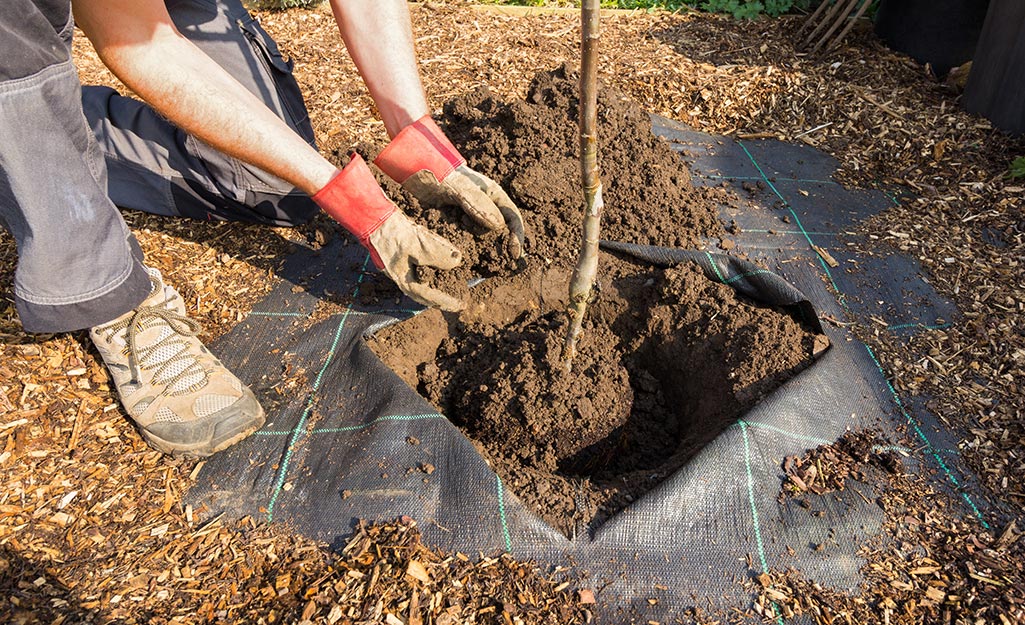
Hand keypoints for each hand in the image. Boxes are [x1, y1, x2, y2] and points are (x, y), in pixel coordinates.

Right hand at [313, 155, 463, 311]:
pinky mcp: (400, 252)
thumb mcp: (419, 244)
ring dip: (437, 281)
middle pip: (424, 290)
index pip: (428, 296)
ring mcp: (399, 264)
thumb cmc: (392, 233)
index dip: (445, 301)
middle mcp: (401, 275)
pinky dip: (432, 265)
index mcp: (403, 279)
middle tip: (459, 297)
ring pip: (422, 278)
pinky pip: (419, 264)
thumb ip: (438, 254)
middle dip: (441, 295)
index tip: (461, 305)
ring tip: (453, 282)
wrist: (373, 215)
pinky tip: (441, 261)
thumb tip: (457, 262)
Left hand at [375, 116, 525, 259]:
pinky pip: (465, 236)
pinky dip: (463, 242)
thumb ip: (478, 205)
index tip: (513, 254)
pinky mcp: (456, 221)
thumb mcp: (460, 189)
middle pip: (499, 230)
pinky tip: (455, 243)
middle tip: (489, 256)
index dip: (516, 236)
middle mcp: (485, 206)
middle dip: (496, 243)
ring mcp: (470, 214)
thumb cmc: (441, 174)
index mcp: (493, 195)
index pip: (513, 218)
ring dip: (476, 242)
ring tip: (463, 238)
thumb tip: (499, 226)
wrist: (415, 171)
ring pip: (481, 235)